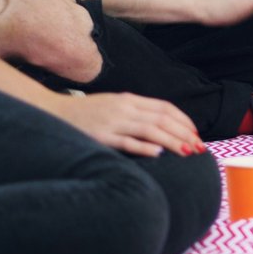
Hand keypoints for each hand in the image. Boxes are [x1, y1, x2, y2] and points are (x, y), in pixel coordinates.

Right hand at [48, 91, 203, 157]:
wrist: (53, 112)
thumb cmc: (86, 113)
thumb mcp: (114, 106)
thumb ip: (136, 112)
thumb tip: (161, 126)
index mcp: (129, 100)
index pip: (164, 108)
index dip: (183, 120)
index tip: (195, 133)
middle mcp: (124, 109)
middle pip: (162, 120)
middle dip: (184, 133)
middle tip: (199, 147)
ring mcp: (112, 122)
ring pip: (150, 130)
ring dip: (172, 141)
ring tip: (188, 152)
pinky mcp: (101, 136)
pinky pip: (127, 142)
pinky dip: (144, 147)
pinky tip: (159, 153)